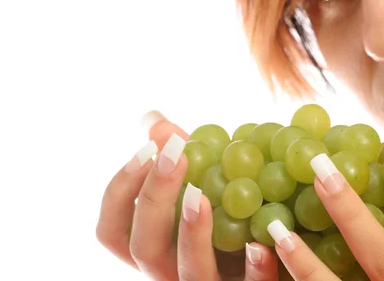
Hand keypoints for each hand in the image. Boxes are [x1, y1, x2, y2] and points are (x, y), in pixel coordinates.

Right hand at [95, 112, 279, 280]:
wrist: (271, 257)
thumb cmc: (223, 217)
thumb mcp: (200, 184)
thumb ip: (176, 158)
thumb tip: (152, 118)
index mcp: (152, 246)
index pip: (111, 231)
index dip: (119, 191)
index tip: (146, 149)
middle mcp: (169, 271)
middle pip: (144, 247)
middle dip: (155, 197)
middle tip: (176, 153)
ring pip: (189, 274)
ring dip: (192, 234)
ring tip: (201, 194)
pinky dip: (253, 270)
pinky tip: (260, 243)